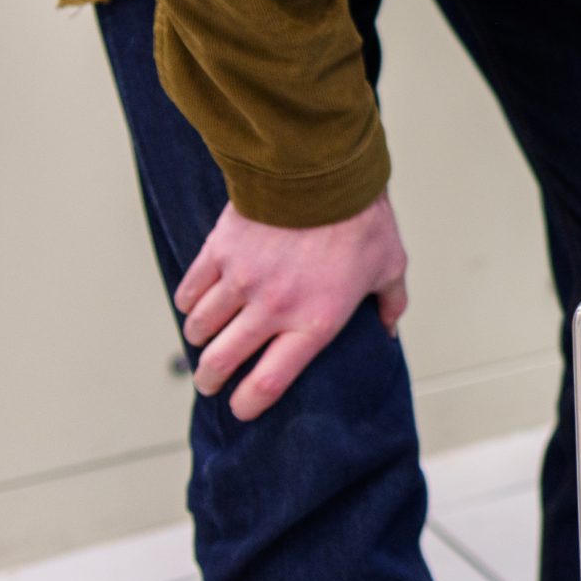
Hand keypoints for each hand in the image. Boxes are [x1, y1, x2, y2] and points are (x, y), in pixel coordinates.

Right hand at [174, 192, 408, 421]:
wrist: (325, 171)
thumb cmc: (362, 219)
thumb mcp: (390, 266)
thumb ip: (390, 303)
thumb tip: (389, 330)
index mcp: (314, 322)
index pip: (268, 382)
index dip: (249, 403)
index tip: (242, 409)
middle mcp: (272, 309)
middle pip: (222, 363)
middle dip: (211, 379)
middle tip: (211, 382)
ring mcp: (240, 282)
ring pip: (200, 328)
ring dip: (200, 340)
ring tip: (206, 340)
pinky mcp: (219, 253)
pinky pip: (190, 291)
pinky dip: (189, 303)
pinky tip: (195, 304)